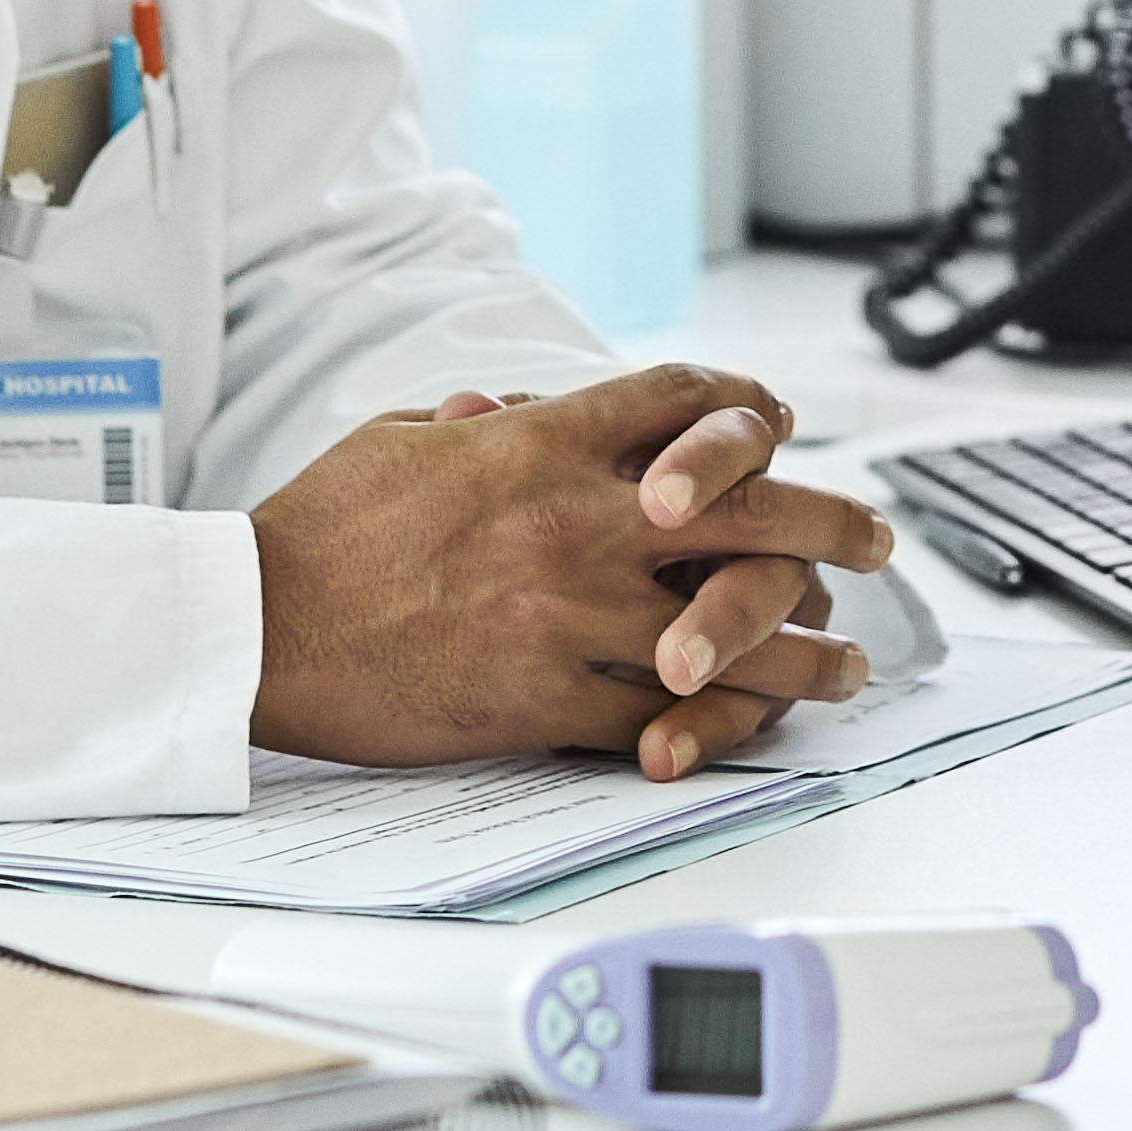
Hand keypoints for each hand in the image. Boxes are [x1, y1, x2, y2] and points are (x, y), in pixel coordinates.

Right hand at [246, 362, 897, 779]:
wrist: (256, 627)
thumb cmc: (318, 533)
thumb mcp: (400, 438)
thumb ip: (476, 422)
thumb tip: (515, 407)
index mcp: (540, 444)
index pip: (685, 402)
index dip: (753, 409)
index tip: (788, 427)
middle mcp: (573, 522)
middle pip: (748, 511)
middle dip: (830, 523)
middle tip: (875, 540)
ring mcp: (565, 614)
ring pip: (730, 631)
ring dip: (805, 648)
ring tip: (846, 662)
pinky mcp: (542, 700)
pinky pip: (659, 717)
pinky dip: (716, 725)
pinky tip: (754, 728)